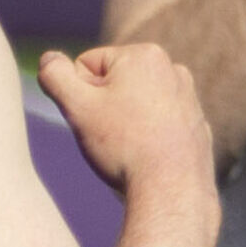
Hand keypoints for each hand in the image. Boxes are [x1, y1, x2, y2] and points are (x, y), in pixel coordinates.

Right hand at [38, 44, 215, 214]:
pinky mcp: (196, 126)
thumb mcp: (77, 107)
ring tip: (132, 148)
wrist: (172, 191)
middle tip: (113, 138)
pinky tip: (150, 158)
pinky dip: (148, 139)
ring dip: (124, 125)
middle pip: (113, 85)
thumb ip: (55, 75)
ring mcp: (189, 99)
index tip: (97, 120)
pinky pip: (157, 127)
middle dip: (103, 109)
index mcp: (145, 55)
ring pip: (134, 107)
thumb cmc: (124, 146)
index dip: (80, 96)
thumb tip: (50, 59)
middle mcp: (173, 70)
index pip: (87, 66)